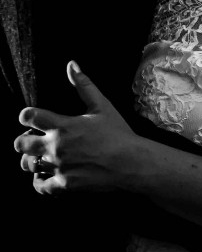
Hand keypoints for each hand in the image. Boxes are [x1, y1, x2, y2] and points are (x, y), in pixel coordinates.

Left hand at [14, 61, 138, 195]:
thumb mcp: (102, 105)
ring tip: (40, 157)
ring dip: (31, 160)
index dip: (26, 116)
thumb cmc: (117, 132)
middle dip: (23, 140)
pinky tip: (46, 176)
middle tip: (33, 139)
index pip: (29, 117)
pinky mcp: (64, 184)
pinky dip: (40, 182)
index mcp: (64, 125)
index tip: (30, 117)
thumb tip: (71, 64)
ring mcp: (59, 166)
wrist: (130, 162)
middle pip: (21, 144)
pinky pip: (41, 187)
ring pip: (28, 165)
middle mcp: (57, 146)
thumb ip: (84, 85)